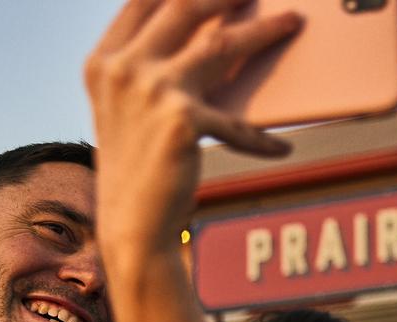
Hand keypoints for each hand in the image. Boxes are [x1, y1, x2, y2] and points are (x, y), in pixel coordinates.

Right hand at [85, 0, 298, 261]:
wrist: (132, 225)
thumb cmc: (139, 167)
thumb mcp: (131, 109)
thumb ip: (150, 67)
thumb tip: (210, 35)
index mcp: (104, 61)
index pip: (143, 0)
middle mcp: (123, 69)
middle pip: (185, 7)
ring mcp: (151, 90)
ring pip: (221, 45)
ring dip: (264, 31)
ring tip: (292, 22)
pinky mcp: (183, 120)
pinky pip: (238, 123)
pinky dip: (263, 139)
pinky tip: (282, 148)